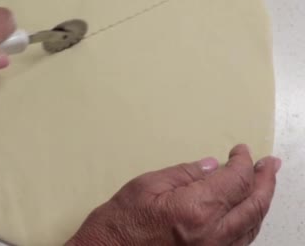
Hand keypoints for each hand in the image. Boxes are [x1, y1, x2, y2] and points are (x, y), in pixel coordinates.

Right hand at [67, 145, 280, 245]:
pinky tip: (247, 212)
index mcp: (195, 210)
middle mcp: (212, 235)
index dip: (242, 162)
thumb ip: (184, 174)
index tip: (240, 151)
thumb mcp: (146, 185)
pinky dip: (250, 222)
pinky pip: (241, 241)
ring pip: (252, 225)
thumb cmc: (119, 224)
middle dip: (264, 180)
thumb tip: (211, 166)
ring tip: (263, 184)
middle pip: (253, 203)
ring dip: (261, 201)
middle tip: (269, 164)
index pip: (234, 180)